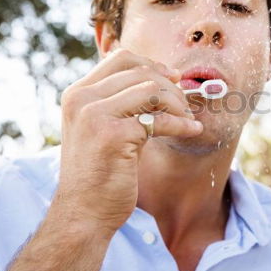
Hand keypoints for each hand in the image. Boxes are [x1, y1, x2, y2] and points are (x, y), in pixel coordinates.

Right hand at [54, 48, 202, 233]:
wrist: (83, 213)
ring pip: (152, 89)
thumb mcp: (103, 128)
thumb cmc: (99, 173)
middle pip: (140, 72)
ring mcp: (94, 116)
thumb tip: (163, 76)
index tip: (173, 79)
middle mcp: (81, 100)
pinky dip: (182, 124)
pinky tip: (192, 130)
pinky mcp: (113, 135)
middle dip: (171, 87)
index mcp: (77, 94)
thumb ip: (121, 102)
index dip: (153, 65)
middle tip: (185, 107)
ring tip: (187, 120)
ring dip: (177, 105)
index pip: (121, 57)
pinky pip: (160, 120)